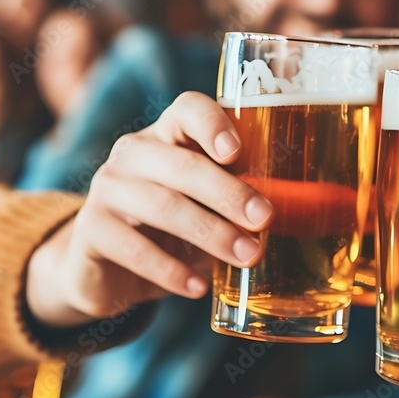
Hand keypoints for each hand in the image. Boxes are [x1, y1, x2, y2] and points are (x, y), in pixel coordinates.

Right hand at [26, 91, 273, 327]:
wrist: (104, 266)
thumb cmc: (172, 227)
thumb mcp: (206, 207)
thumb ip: (242, 200)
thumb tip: (308, 213)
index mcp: (168, 135)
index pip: (187, 110)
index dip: (212, 124)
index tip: (237, 151)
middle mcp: (134, 153)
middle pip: (182, 164)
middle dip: (228, 193)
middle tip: (265, 219)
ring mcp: (107, 188)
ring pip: (162, 206)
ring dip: (210, 233)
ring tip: (247, 257)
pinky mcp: (90, 229)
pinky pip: (133, 248)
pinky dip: (170, 270)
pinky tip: (199, 287)